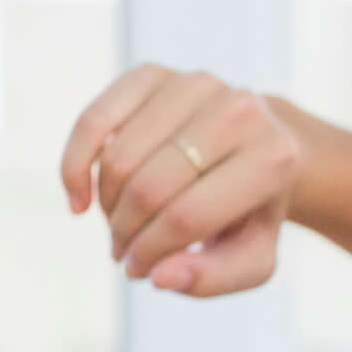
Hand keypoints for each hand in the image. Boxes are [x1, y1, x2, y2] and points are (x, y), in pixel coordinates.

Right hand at [60, 62, 306, 297]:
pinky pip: (94, 121)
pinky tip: (79, 198)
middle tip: (124, 251)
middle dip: (125, 231)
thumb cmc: (251, 210)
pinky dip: (76, 165)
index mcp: (274, 158)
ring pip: (119, 158)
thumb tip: (160, 276)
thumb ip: (215, 278)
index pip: (189, 216)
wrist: (258, 147)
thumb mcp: (252, 257)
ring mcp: (196, 85)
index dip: (151, 251)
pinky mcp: (154, 74)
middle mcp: (240, 111)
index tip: (138, 270)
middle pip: (150, 188)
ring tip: (119, 225)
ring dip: (106, 204)